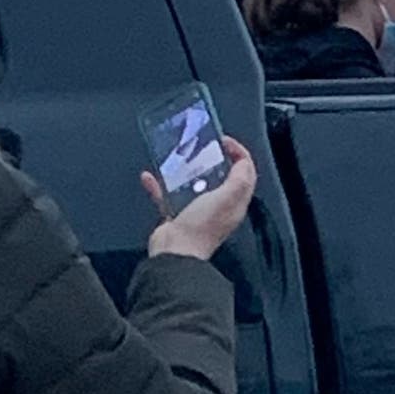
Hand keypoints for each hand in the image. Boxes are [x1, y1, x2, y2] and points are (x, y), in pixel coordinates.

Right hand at [145, 135, 255, 260]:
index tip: (224, 141)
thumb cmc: (202, 227)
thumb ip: (239, 179)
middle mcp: (218, 207)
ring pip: (193, 185)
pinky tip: (149, 177)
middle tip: (202, 146)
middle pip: (221, 177)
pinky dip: (158, 186)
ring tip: (177, 157)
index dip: (239, 153)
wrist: (175, 252)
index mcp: (235, 203)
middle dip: (213, 158)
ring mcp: (197, 212)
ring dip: (184, 170)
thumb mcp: (228, 198)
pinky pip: (166, 197)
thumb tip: (244, 162)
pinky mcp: (176, 217)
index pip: (245, 173)